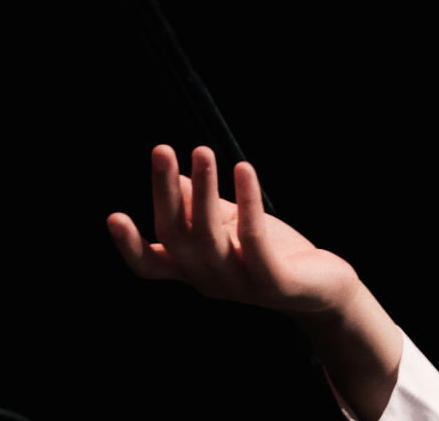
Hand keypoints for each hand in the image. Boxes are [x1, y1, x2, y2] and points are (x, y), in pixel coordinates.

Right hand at [105, 145, 405, 417]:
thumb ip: (202, 207)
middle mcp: (210, 280)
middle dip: (165, 192)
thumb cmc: (273, 251)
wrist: (325, 287)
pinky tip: (245, 169)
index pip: (150, 266)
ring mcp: (241, 285)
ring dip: (205, 191)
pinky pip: (254, 241)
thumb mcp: (230, 224)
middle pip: (176, 238)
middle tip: (162, 150)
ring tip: (203, 150)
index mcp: (193, 269)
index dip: (130, 246)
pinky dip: (247, 203)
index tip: (113, 217)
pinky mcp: (274, 282)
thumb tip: (177, 176)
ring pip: (210, 238)